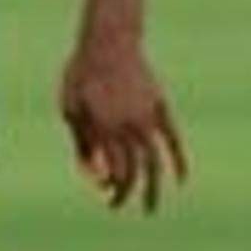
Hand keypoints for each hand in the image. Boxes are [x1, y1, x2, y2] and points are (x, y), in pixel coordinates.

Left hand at [59, 35, 186, 211]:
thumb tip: (95, 175)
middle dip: (125, 194)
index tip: (104, 192)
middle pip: (132, 173)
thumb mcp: (70, 109)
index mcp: (103, 129)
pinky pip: (173, 140)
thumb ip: (82, 143)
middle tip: (117, 207)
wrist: (108, 42)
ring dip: (152, 189)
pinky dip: (179, 161)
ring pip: (154, 163)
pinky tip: (181, 180)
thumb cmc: (81, 76)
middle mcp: (128, 127)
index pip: (112, 171)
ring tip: (150, 209)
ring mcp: (147, 119)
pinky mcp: (160, 108)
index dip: (110, 187)